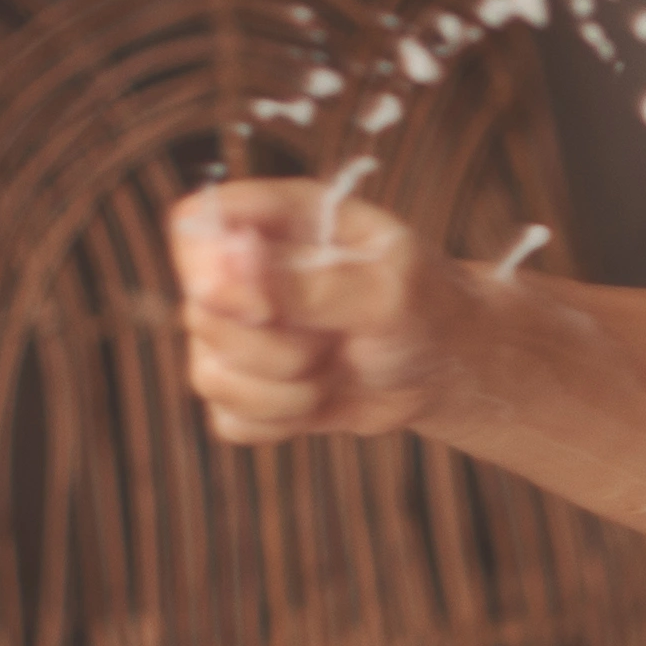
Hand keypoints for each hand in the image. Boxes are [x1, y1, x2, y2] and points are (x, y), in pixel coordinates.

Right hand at [174, 179, 467, 445]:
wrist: (451, 366)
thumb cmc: (428, 307)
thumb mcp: (385, 290)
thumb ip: (306, 281)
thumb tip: (231, 258)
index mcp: (276, 221)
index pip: (194, 226)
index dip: (208, 271)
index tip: (263, 309)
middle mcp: (246, 273)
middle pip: (200, 314)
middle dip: (271, 349)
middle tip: (333, 342)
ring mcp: (243, 333)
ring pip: (209, 376)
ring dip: (280, 392)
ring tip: (333, 369)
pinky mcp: (250, 388)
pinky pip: (229, 420)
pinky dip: (277, 423)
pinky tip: (318, 401)